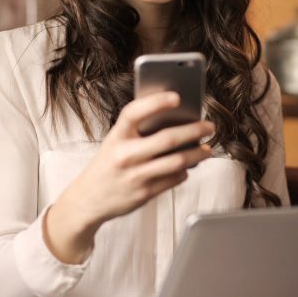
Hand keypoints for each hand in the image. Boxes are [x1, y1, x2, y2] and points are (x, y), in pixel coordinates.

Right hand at [43, 91, 214, 262]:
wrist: (88, 199)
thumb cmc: (107, 165)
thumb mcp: (114, 142)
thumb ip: (137, 132)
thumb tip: (174, 120)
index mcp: (116, 136)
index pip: (135, 112)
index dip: (156, 102)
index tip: (177, 97)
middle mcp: (125, 155)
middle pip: (167, 139)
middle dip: (194, 131)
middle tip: (209, 126)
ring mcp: (135, 176)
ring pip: (176, 162)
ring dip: (197, 154)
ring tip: (206, 149)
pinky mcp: (144, 193)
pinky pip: (173, 179)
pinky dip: (184, 171)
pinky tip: (187, 167)